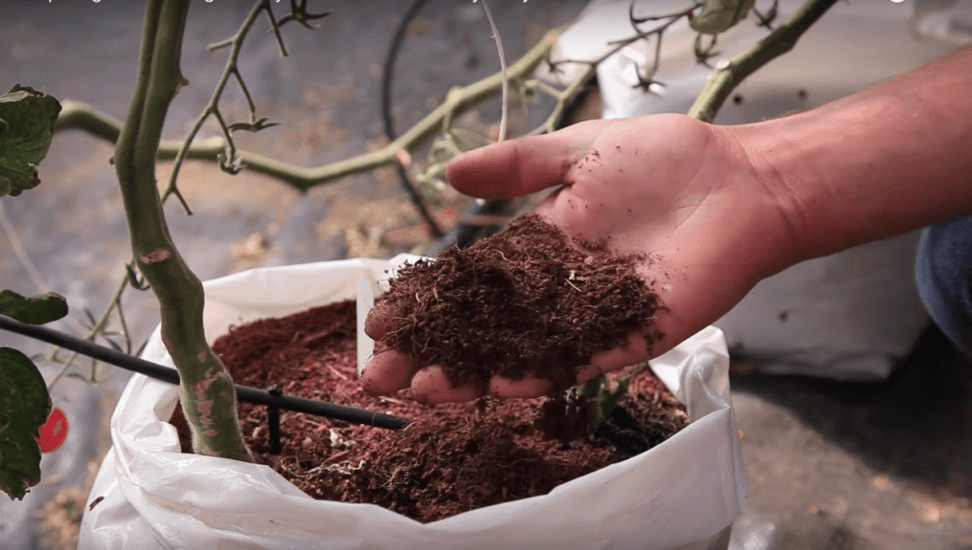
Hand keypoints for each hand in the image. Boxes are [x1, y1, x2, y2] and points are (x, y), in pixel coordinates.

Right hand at [363, 114, 796, 401]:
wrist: (743, 181)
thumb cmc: (667, 160)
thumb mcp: (577, 152)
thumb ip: (516, 166)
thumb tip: (448, 175)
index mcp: (541, 247)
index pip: (470, 283)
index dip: (427, 303)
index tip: (382, 322)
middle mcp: (559, 289)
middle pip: (485, 327)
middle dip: (434, 351)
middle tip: (382, 375)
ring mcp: (594, 316)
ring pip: (523, 351)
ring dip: (474, 374)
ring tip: (426, 389)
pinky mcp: (633, 332)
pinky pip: (581, 359)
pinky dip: (543, 373)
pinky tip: (502, 384)